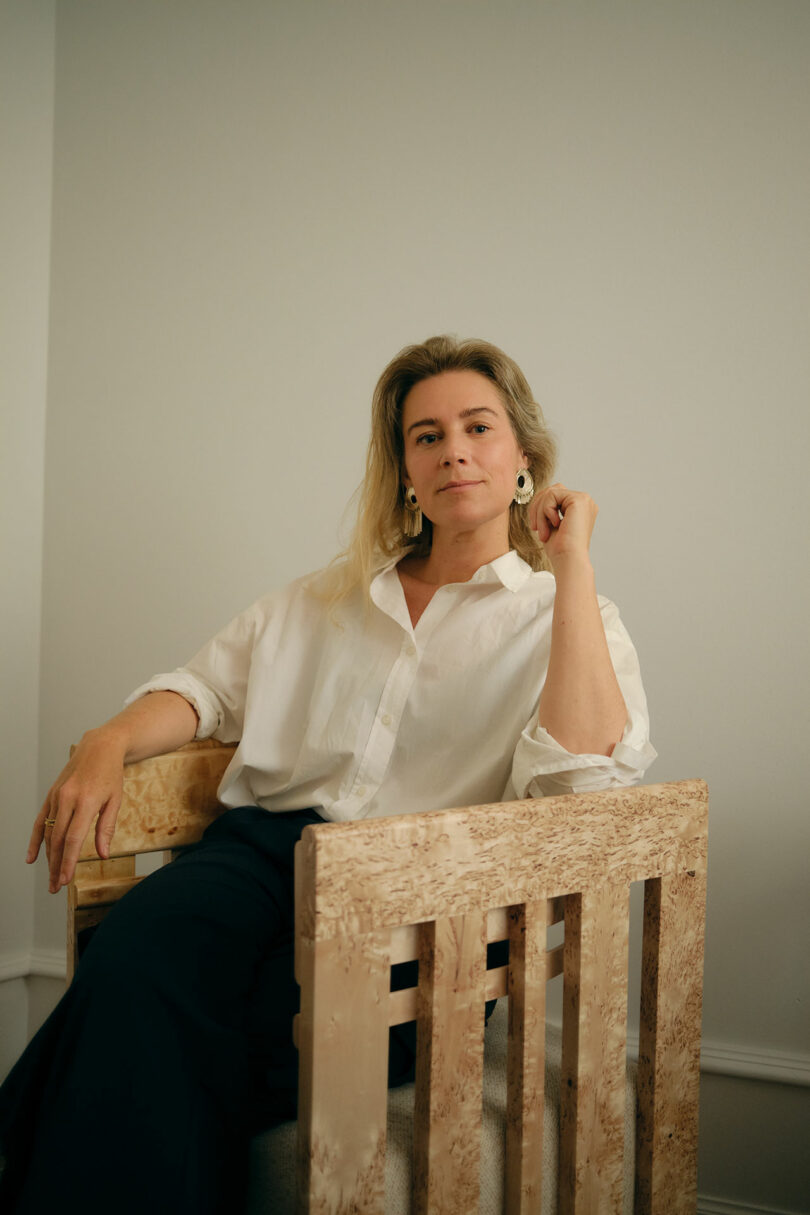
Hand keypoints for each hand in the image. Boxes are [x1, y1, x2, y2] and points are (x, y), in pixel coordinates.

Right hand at [28, 728, 126, 892]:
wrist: (99, 747)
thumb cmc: (111, 774)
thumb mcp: (115, 800)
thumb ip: (106, 828)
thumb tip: (103, 855)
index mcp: (87, 801)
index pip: (73, 839)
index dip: (67, 862)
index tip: (64, 881)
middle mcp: (67, 799)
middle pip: (58, 840)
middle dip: (55, 866)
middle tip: (55, 887)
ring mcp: (56, 796)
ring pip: (48, 833)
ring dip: (48, 857)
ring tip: (50, 877)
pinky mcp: (51, 795)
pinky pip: (40, 821)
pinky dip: (36, 840)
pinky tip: (32, 857)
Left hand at [528, 482, 597, 567]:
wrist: (569, 560)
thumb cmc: (560, 549)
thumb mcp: (550, 524)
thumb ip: (548, 509)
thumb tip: (537, 498)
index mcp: (580, 508)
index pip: (554, 496)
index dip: (539, 508)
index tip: (536, 527)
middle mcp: (585, 502)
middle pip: (552, 491)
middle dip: (537, 507)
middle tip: (535, 528)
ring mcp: (584, 500)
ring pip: (550, 492)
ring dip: (539, 512)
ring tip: (542, 530)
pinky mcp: (579, 500)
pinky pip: (552, 495)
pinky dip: (545, 510)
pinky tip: (553, 525)